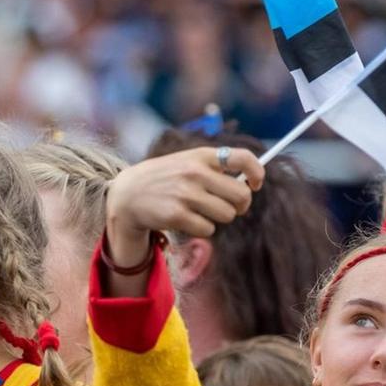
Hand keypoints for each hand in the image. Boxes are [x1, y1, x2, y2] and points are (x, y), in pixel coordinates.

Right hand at [105, 147, 264, 265]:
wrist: (128, 194)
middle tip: (229, 206)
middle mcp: (195, 172)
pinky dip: (202, 228)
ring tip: (201, 211)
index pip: (243, 158)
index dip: (257, 173)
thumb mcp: (188, 161)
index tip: (256, 184)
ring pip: (227, 215)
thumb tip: (249, 185)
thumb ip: (216, 168)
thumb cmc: (166, 178)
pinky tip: (187, 219)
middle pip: (242, 195)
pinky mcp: (177, 215)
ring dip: (219, 218)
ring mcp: (186, 194)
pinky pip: (208, 229)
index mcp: (202, 155)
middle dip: (240, 205)